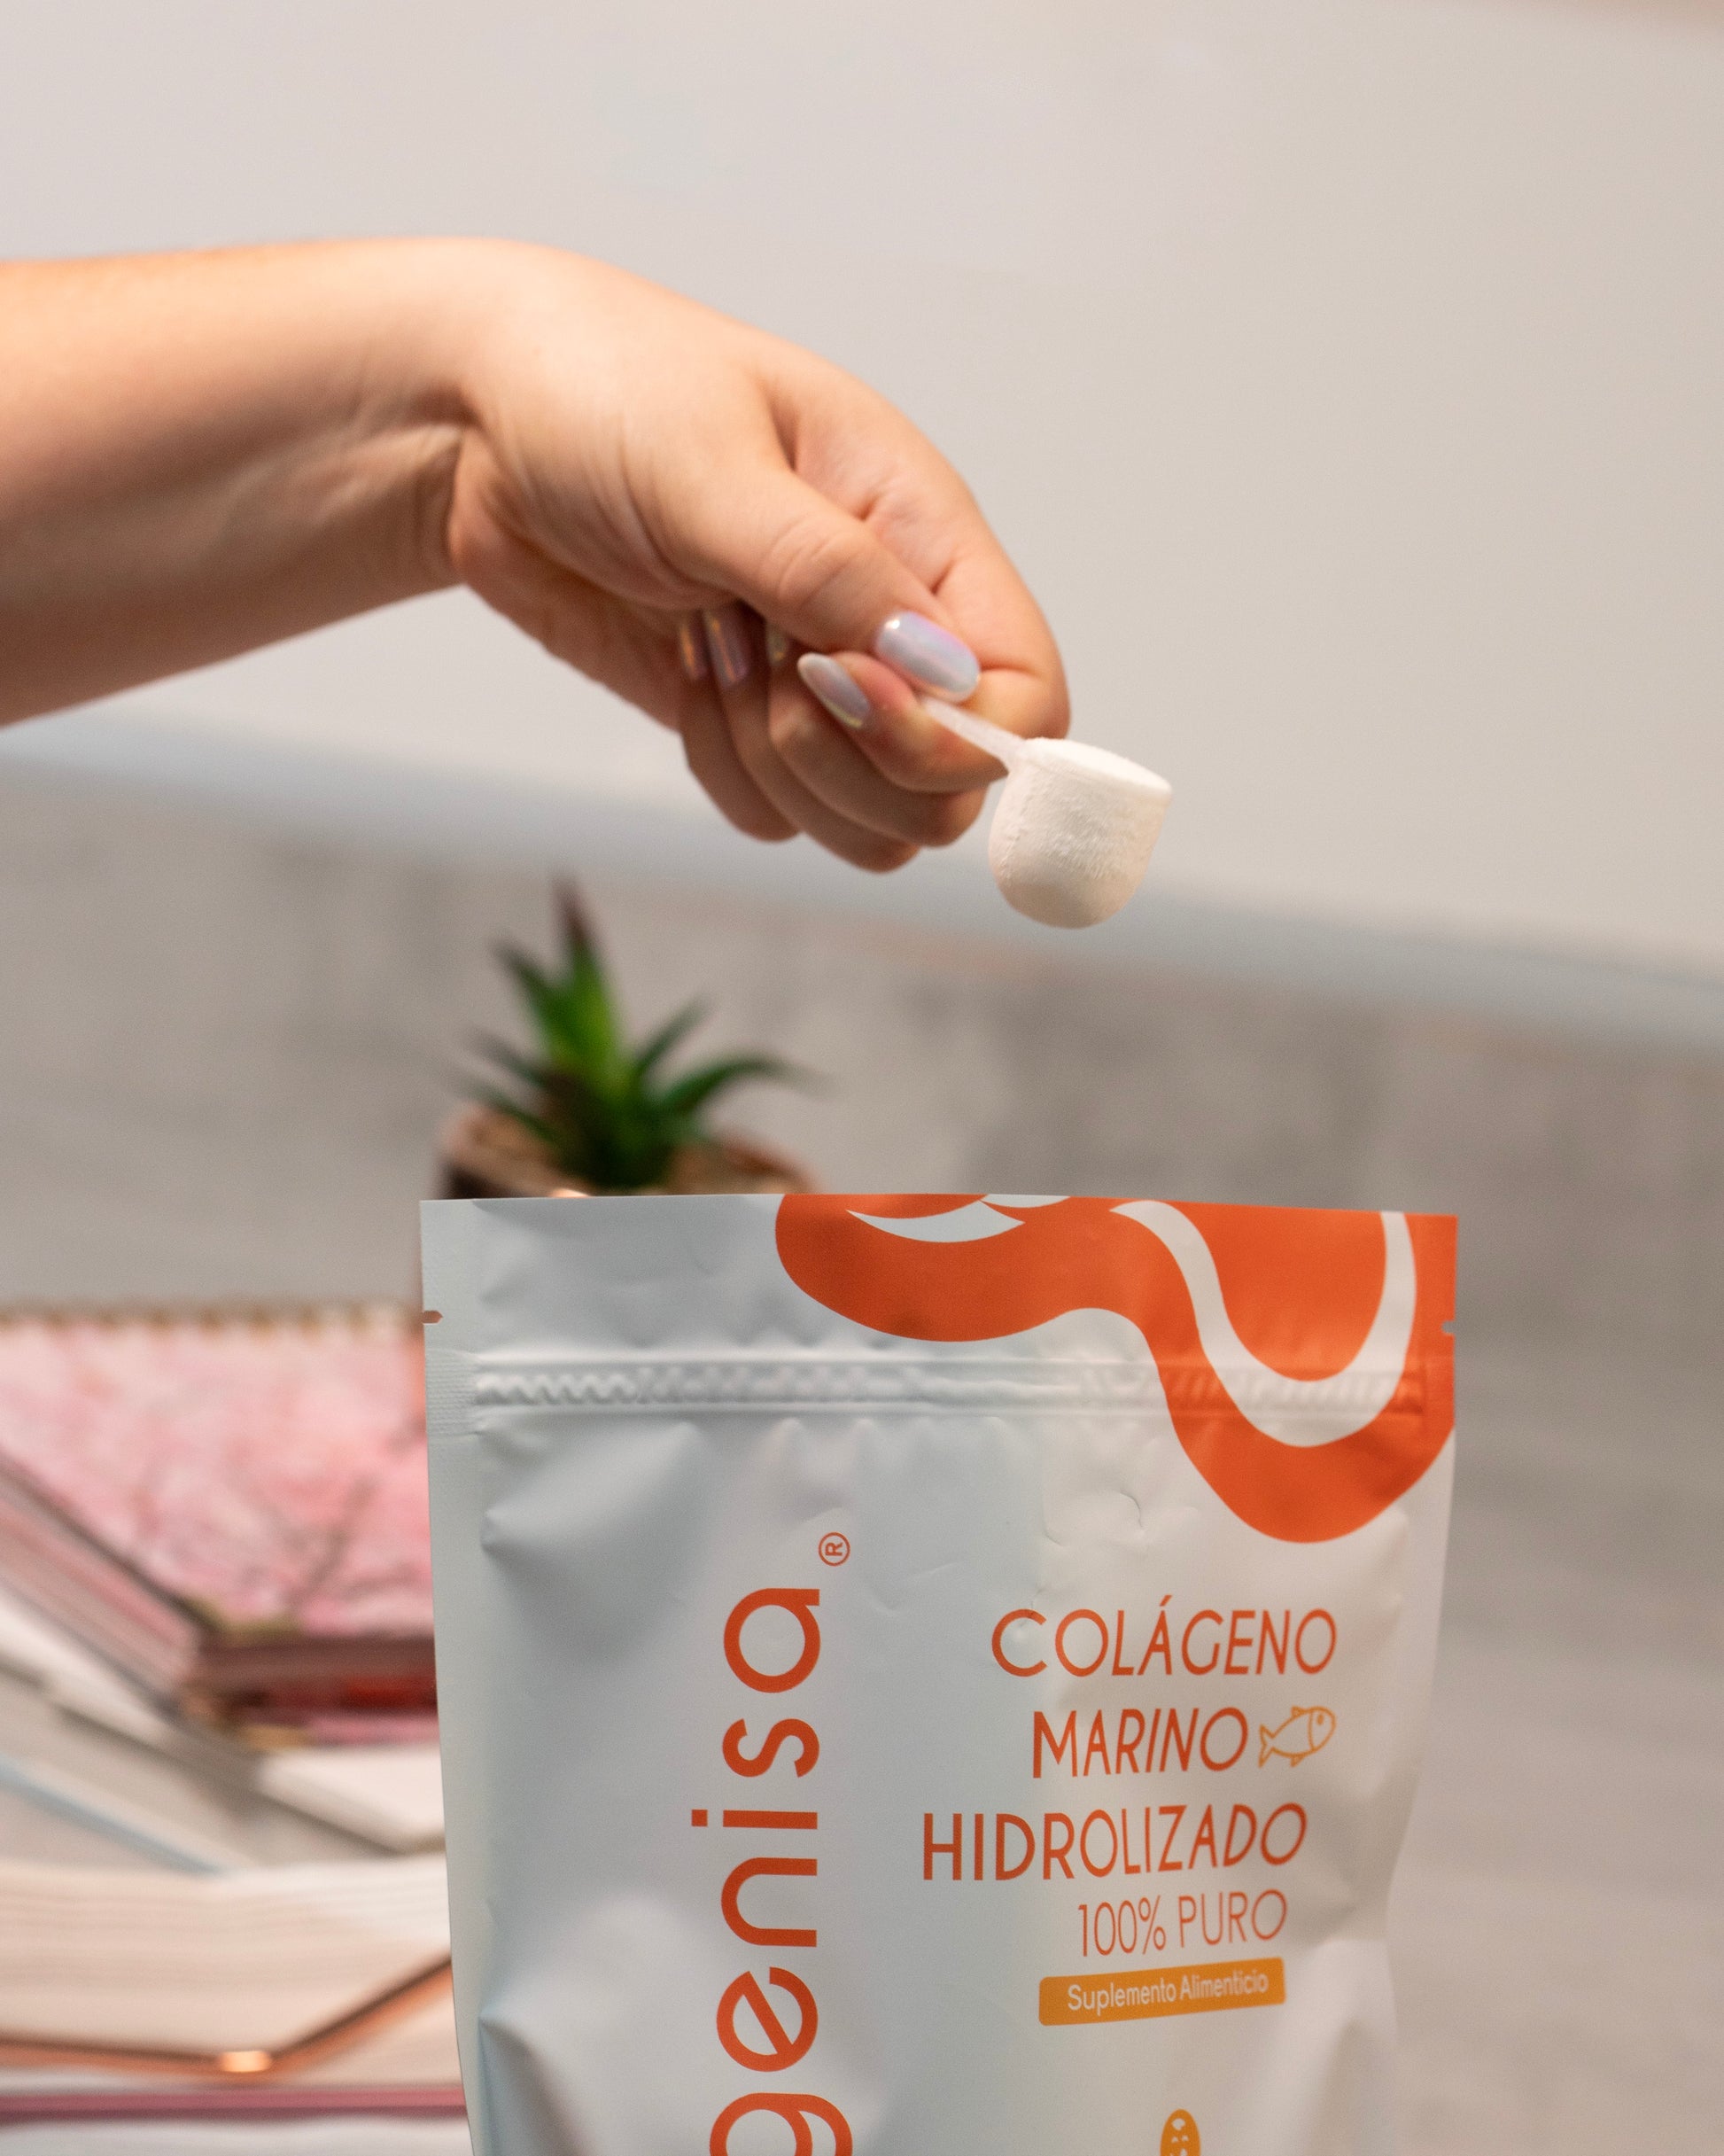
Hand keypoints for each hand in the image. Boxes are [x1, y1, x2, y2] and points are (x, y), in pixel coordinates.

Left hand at [445, 248, 1067, 870]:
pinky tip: (686, 671)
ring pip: (867, 822)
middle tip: (766, 666)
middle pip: (951, 787)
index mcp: (922, 533)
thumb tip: (941, 674)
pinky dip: (727, 773)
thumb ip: (830, 573)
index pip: (1024, 694)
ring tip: (715, 650)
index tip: (842, 686)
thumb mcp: (715, 465)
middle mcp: (893, 619)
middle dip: (850, 763)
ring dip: (780, 768)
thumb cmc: (602, 392)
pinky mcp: (752, 725)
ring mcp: (824, 682)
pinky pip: (779, 817)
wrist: (476, 422)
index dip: (955, 735)